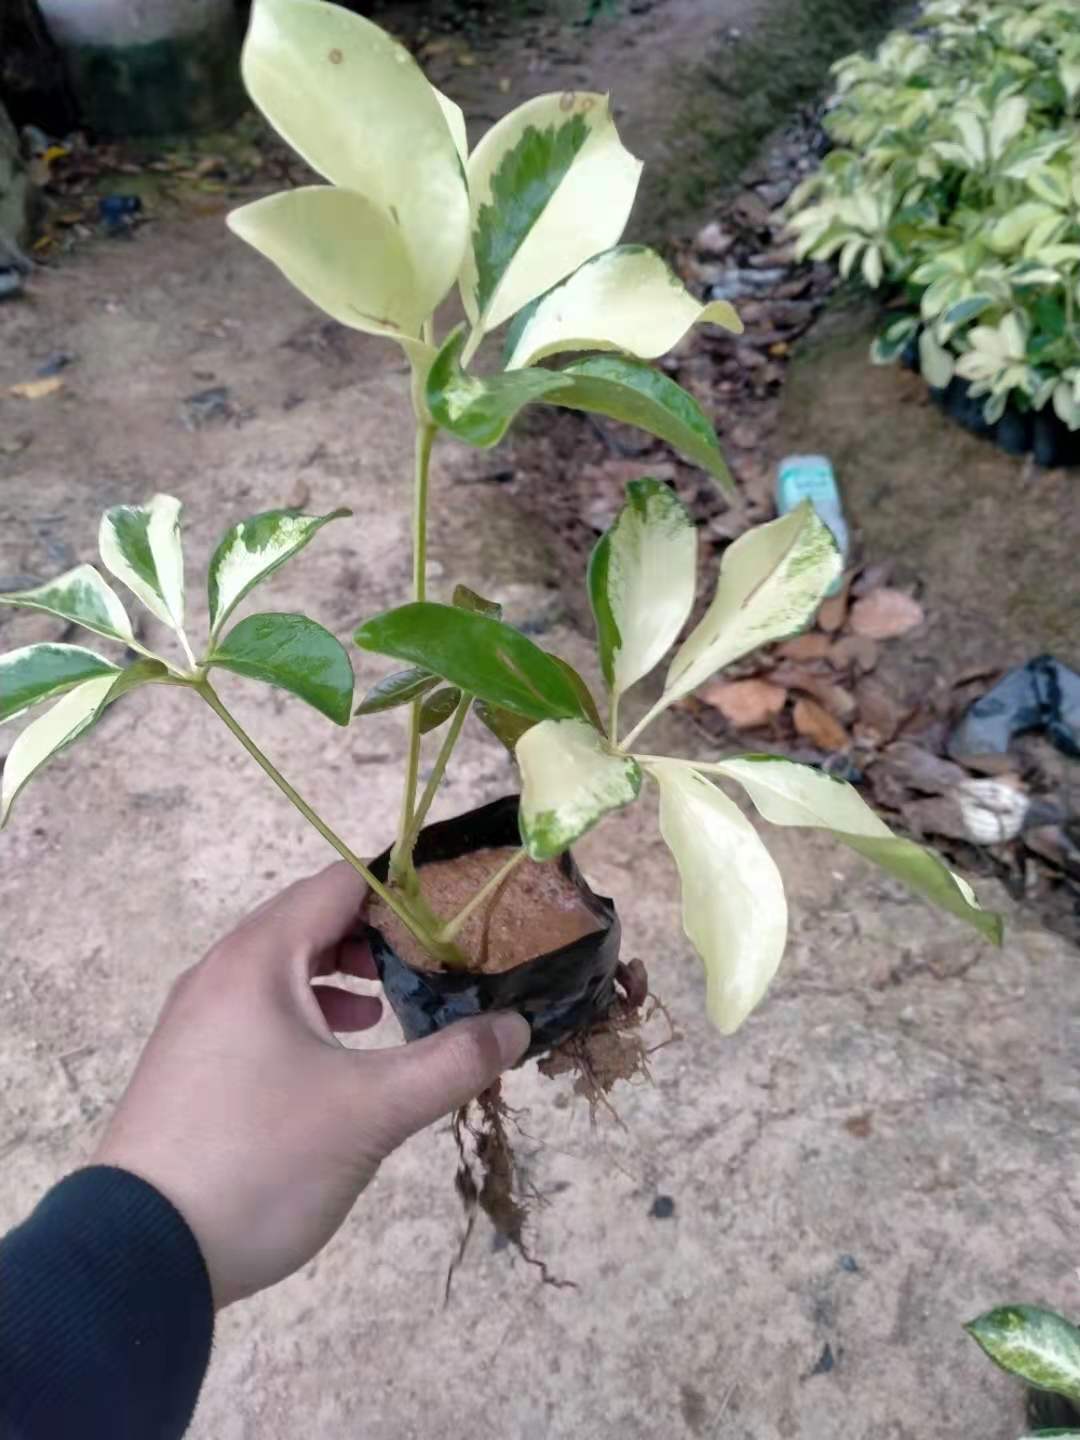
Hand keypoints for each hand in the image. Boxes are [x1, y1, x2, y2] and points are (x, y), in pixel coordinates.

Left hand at [92, 862, 529, 1307]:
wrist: (140, 1255)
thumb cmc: (260, 1159)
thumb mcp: (371, 1111)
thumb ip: (451, 1062)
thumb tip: (516, 1026)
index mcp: (259, 958)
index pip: (341, 883)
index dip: (406, 889)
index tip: (461, 915)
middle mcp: (221, 972)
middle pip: (312, 920)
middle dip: (380, 936)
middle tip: (438, 966)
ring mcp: (199, 1019)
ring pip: (285, 969)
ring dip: (343, 976)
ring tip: (392, 1008)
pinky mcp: (193, 1064)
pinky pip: (261, 1010)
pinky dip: (309, 1014)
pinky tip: (340, 1059)